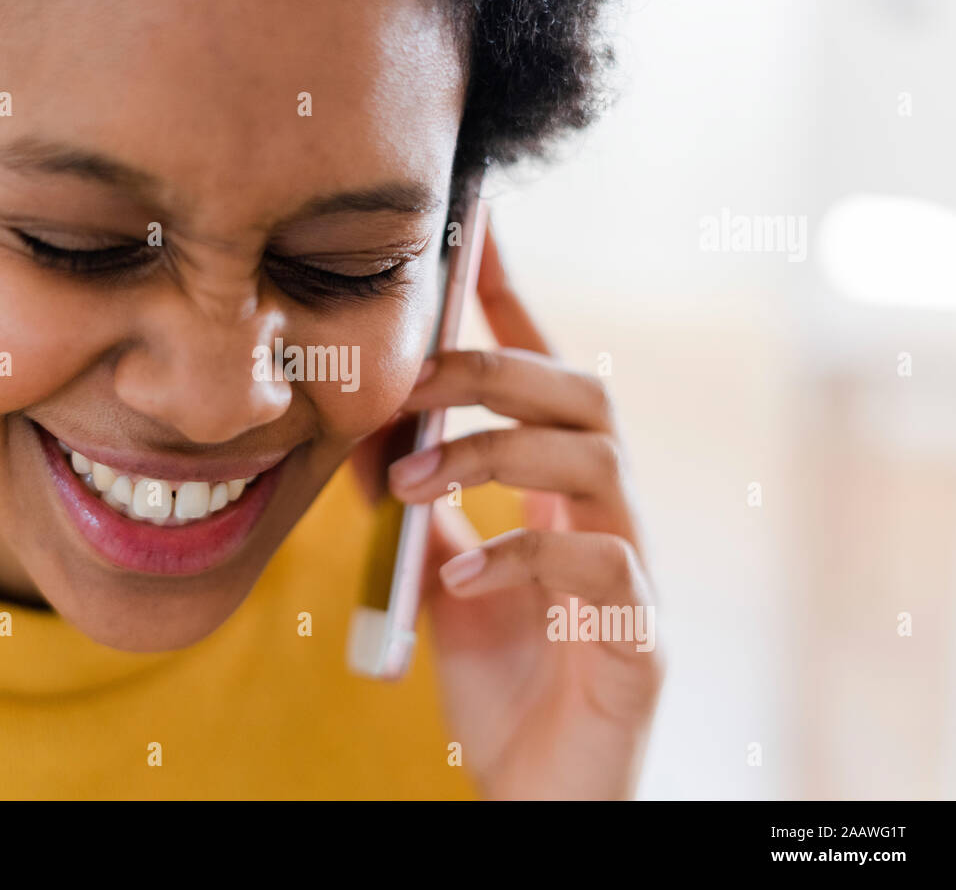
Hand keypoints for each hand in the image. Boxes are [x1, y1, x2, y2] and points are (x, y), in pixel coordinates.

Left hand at [387, 216, 664, 799]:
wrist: (536, 789)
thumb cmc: (501, 679)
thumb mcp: (442, 575)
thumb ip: (423, 507)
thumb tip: (369, 436)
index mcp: (561, 494)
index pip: (547, 373)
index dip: (514, 296)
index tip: (476, 223)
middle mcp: (609, 516)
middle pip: (583, 393)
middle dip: (491, 372)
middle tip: (407, 383)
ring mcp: (635, 575)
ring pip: (597, 462)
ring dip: (491, 455)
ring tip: (409, 483)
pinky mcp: (641, 641)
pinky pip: (602, 571)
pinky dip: (524, 559)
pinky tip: (463, 577)